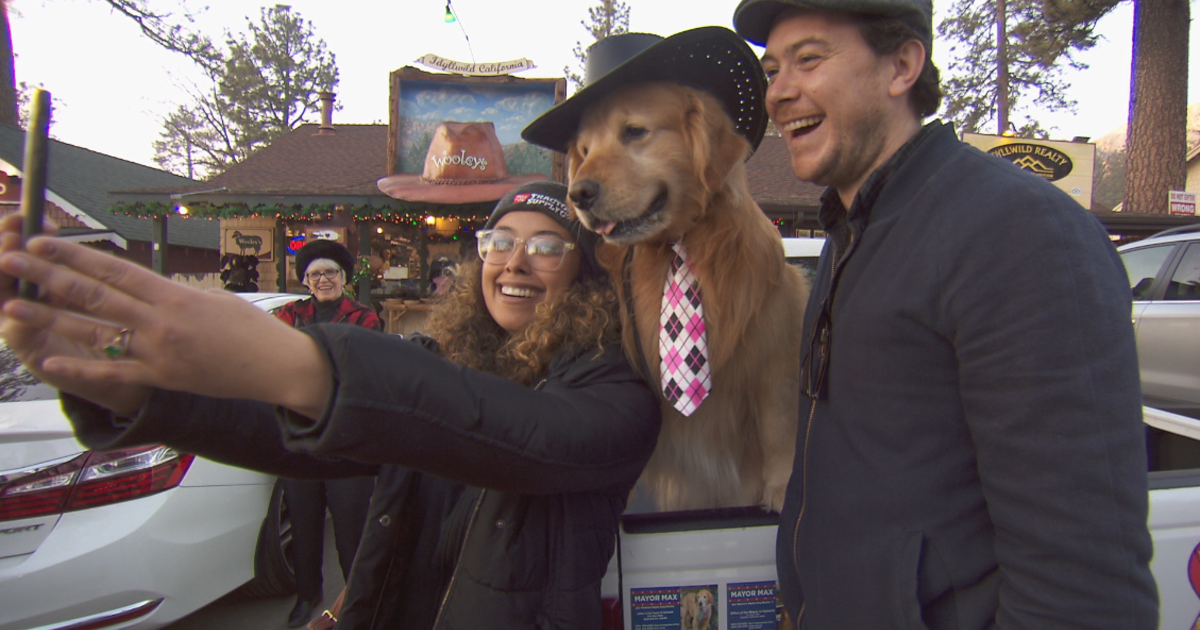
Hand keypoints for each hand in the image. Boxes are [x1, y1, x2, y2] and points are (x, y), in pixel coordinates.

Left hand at [0, 235, 332, 416]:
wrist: (277, 366)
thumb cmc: (251, 330)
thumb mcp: (213, 298)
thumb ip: (173, 295)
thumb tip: (143, 289)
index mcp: (174, 296)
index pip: (114, 269)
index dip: (74, 254)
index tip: (43, 242)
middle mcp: (160, 322)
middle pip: (94, 295)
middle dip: (48, 276)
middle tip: (13, 260)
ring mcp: (158, 353)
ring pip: (94, 332)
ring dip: (49, 319)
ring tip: (13, 307)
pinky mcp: (161, 379)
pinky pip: (112, 374)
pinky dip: (79, 368)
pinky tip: (49, 361)